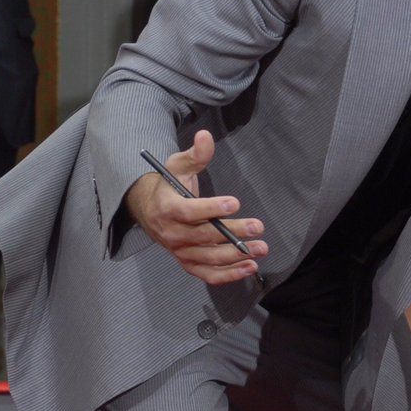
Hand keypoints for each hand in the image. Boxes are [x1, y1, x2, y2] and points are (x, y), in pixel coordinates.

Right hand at [124, 130, 266, 284]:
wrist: (149, 210)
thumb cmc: (168, 186)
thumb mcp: (177, 165)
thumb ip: (195, 154)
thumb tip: (206, 136)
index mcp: (167, 208)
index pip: (189, 211)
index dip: (211, 208)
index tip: (234, 203)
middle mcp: (172, 233)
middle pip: (205, 236)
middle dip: (234, 232)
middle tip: (258, 227)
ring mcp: (180, 251)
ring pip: (210, 257)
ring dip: (236, 256)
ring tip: (260, 249)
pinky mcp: (188, 263)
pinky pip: (208, 274)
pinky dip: (229, 275)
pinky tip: (250, 267)